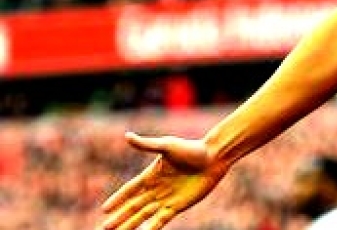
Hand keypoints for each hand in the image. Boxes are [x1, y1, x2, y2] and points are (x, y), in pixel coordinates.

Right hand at [99, 132, 228, 229]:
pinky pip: (161, 220)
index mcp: (151, 175)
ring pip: (144, 216)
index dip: (117, 199)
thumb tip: (127, 136)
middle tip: (104, 229)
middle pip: (133, 207)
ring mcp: (166, 198)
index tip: (105, 210)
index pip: (129, 190)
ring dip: (130, 225)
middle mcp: (156, 189)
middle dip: (119, 218)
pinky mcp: (178, 205)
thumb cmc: (191, 148)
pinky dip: (152, 228)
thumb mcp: (167, 145)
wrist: (214, 157)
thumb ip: (146, 144)